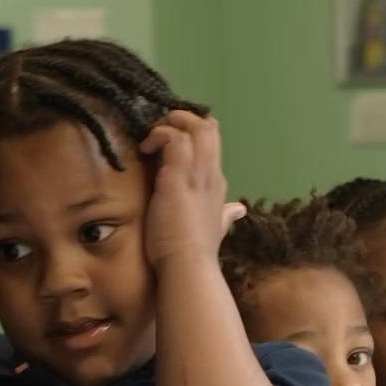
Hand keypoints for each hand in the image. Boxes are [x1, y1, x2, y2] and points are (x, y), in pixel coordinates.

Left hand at [138, 110, 244, 268]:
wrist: (189, 266)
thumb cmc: (197, 251)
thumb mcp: (217, 228)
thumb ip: (227, 215)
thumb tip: (239, 210)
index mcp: (217, 184)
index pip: (212, 144)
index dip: (192, 134)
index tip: (169, 141)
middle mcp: (211, 173)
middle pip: (208, 127)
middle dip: (183, 120)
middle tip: (159, 131)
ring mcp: (197, 173)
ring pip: (195, 126)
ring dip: (169, 124)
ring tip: (151, 139)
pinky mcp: (178, 175)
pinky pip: (174, 138)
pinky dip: (159, 135)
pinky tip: (145, 149)